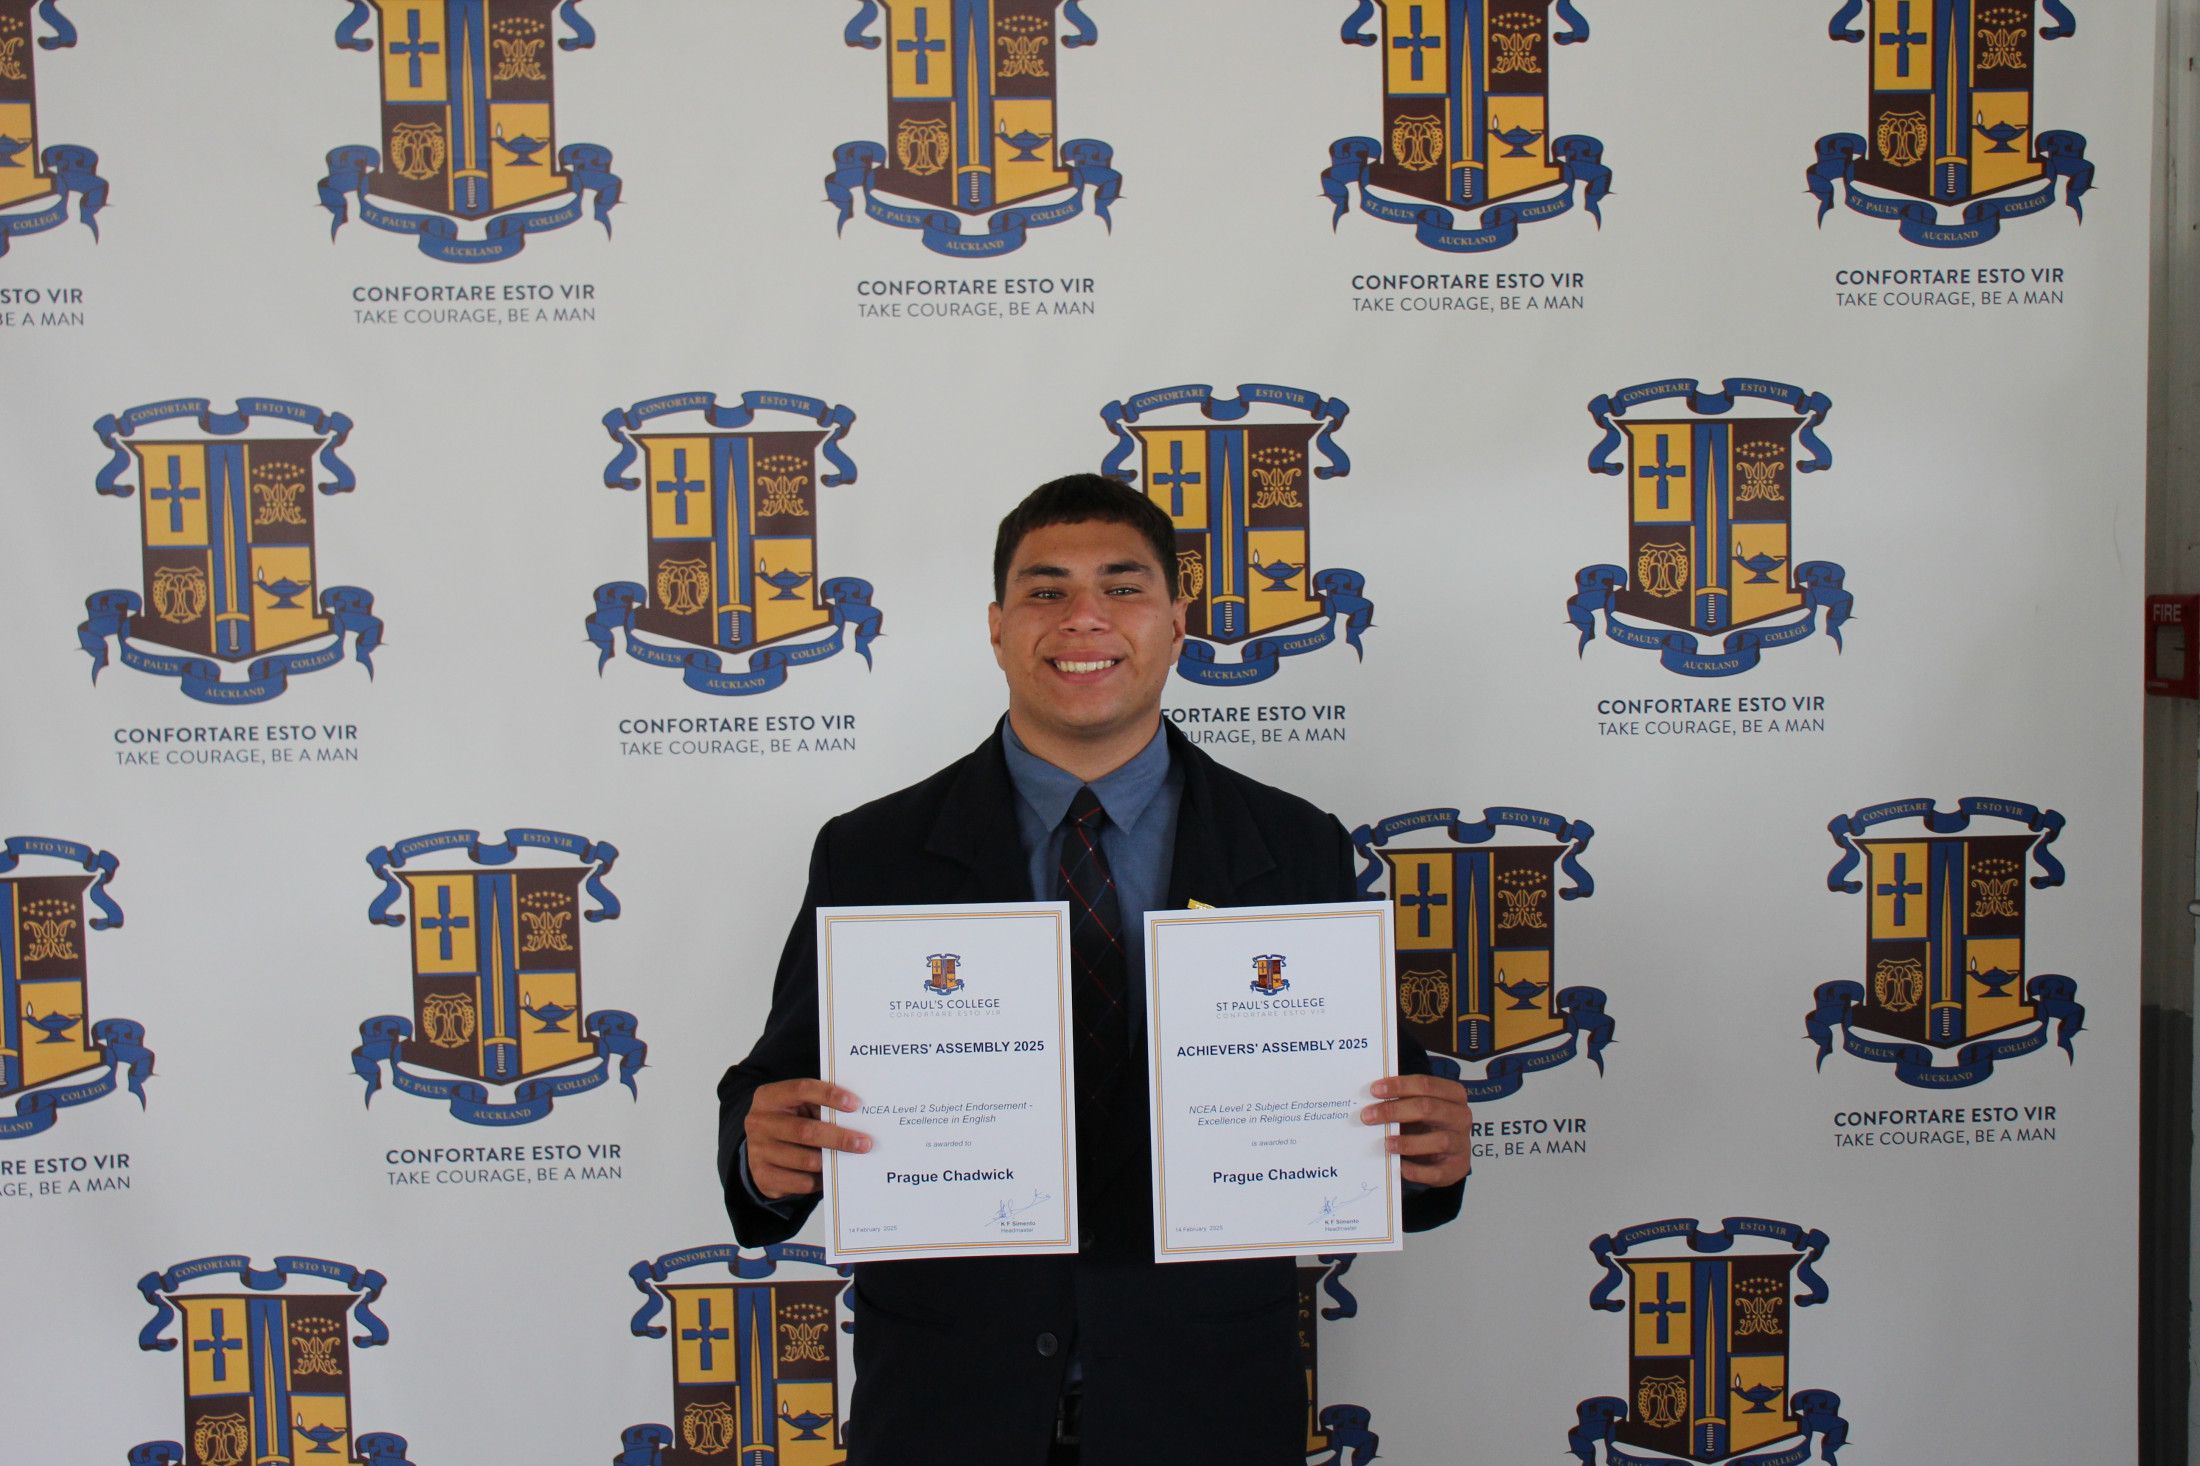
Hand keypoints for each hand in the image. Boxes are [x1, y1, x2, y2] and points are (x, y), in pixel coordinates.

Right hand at [743, 1078, 871, 1199]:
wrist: (759, 1148)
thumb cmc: (789, 1121)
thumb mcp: (798, 1107)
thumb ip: (820, 1107)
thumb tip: (857, 1118)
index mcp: (768, 1097)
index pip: (801, 1090)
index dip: (829, 1095)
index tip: (854, 1104)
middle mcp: (759, 1123)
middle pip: (805, 1131)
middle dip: (839, 1138)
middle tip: (864, 1143)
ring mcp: (758, 1151)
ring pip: (806, 1160)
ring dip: (832, 1160)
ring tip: (852, 1158)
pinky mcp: (763, 1177)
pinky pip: (801, 1183)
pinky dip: (821, 1179)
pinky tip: (830, 1173)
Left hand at [1361, 1074, 1471, 1186]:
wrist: (1447, 1155)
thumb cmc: (1430, 1126)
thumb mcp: (1420, 1107)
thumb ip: (1403, 1100)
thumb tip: (1371, 1099)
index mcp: (1454, 1095)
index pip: (1426, 1084)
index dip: (1399, 1086)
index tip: (1374, 1090)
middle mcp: (1461, 1117)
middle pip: (1428, 1108)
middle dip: (1394, 1111)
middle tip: (1368, 1116)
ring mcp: (1461, 1143)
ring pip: (1439, 1140)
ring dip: (1408, 1142)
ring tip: (1386, 1143)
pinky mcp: (1457, 1168)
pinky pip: (1436, 1171)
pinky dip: (1416, 1170)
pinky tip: (1399, 1166)